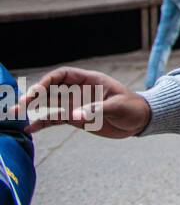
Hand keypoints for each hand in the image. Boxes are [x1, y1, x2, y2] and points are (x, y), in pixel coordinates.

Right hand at [18, 68, 151, 138]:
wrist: (139, 120)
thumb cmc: (133, 108)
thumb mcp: (118, 107)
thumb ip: (97, 110)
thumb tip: (75, 116)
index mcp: (89, 81)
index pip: (62, 75)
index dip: (48, 80)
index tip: (37, 90)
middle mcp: (78, 91)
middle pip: (51, 89)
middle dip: (34, 95)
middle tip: (19, 105)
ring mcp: (75, 104)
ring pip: (49, 104)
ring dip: (33, 108)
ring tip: (15, 114)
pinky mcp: (75, 118)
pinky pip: (55, 119)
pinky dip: (42, 123)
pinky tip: (29, 129)